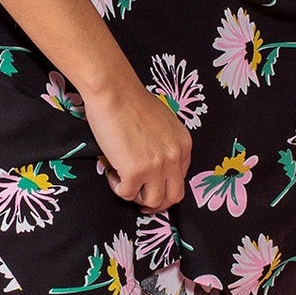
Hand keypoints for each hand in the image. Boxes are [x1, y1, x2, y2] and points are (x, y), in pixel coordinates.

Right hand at [82, 77, 193, 211]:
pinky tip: (112, 172)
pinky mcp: (136, 171)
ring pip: (153, 201)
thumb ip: (165, 144)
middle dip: (157, 203)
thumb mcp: (163, 122)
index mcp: (183, 144)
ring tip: (123, 180)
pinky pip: (127, 194)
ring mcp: (156, 166)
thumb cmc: (131, 101)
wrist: (114, 92)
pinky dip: (118, 187)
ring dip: (136, 196)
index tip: (150, 182)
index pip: (181, 178)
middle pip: (174, 196)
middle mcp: (174, 157)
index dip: (164, 184)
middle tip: (140, 198)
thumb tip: (154, 161)